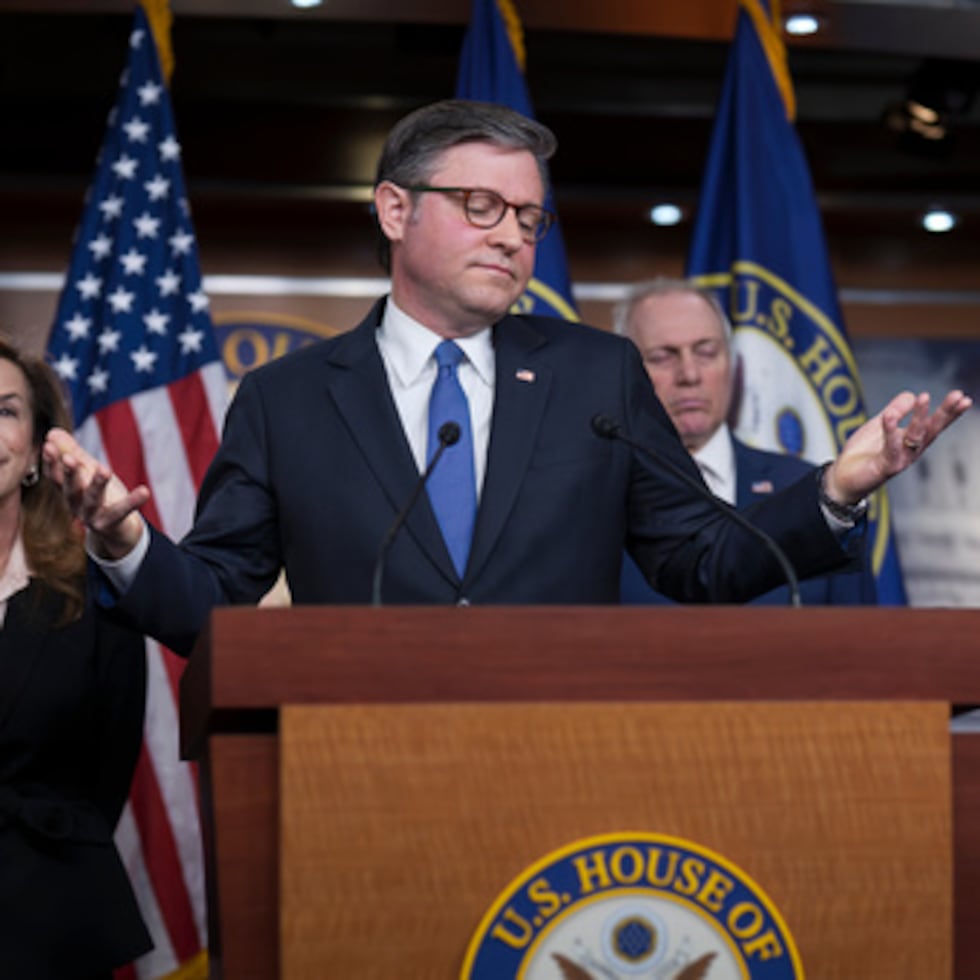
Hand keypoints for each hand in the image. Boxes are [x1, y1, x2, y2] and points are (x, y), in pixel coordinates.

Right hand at [42, 427, 149, 559]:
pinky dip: (133, 502)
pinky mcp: (111, 524)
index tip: (48, 445)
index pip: (55, 476)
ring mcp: (92, 517)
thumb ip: (73, 453)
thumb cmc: (101, 496)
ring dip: (97, 484)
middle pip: (70, 489)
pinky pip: (122, 512)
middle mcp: (76, 505)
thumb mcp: (87, 473)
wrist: (118, 532)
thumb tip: (53, 432)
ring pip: (93, 500)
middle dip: (69, 473)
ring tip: (105, 470)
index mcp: (68, 491)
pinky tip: (144, 491)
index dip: (51, 462)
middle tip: (69, 458)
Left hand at [823, 389, 972, 504]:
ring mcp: (900, 459)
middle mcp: (910, 450)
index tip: (963, 397)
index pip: (934, 423)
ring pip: (915, 437)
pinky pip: (890, 448)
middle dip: (946, 413)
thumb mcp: (879, 424)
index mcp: (911, 439)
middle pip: (932, 430)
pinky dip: (890, 431)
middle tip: (959, 397)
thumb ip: (895, 410)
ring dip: (920, 417)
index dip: (949, 412)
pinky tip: (889, 416)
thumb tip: (912, 394)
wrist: (843, 477)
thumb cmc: (864, 453)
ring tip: (924, 397)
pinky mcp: (885, 467)